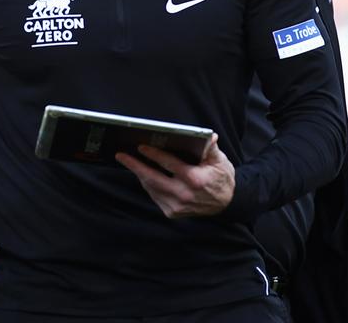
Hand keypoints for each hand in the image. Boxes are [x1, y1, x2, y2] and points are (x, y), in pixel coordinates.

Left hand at [115, 134, 234, 217]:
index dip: (154, 154)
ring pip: (151, 188)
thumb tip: (208, 135)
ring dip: (140, 174)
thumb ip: (210, 147)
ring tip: (130, 161)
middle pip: (153, 178)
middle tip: (121, 155)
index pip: (169, 164)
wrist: (226, 203)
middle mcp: (184, 195)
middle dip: (135, 166)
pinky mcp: (172, 213)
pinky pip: (155, 196)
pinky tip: (144, 174)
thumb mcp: (220, 160)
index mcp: (195, 179)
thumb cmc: (220, 178)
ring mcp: (176, 206)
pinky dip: (148, 184)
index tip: (140, 146)